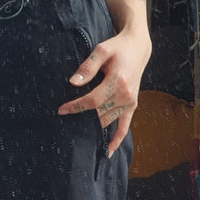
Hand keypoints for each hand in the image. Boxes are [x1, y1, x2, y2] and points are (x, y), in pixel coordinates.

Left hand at [57, 29, 150, 157]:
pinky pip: (125, 126)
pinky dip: (117, 140)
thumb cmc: (117, 48)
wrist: (138, 48)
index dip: (76, 107)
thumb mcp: (101, 50)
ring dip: (94, 130)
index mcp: (118, 81)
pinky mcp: (132, 105)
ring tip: (78, 138)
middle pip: (99, 114)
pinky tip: (108, 151)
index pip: (92, 100)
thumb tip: (73, 83)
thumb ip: (88, 66)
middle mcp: (125, 95)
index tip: (61, 110)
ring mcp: (130, 102)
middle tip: (64, 126)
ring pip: (108, 122)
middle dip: (82, 120)